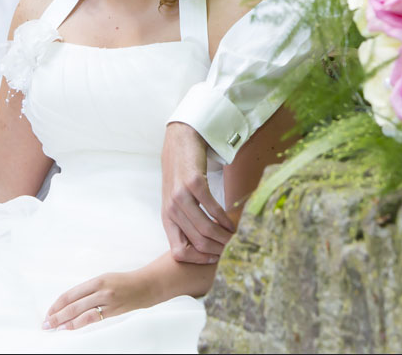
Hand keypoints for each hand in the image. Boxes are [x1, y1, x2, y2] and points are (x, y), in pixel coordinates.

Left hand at [43, 270, 153, 330]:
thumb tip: (68, 303)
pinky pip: (92, 319)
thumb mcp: (104, 279)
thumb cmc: (123, 281)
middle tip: (46, 323)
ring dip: (64, 322)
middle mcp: (101, 291)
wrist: (145, 286)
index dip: (57, 304)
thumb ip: (87, 290)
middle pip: (73, 305)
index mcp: (96, 280)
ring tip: (54, 328)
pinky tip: (69, 328)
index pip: (71, 294)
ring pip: (80, 313)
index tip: (48, 312)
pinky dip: (78, 324)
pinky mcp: (113, 312)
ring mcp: (107, 302)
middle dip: (56, 315)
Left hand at [160, 122, 234, 264]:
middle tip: (231, 249)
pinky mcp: (194, 183)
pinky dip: (226, 219)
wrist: (180, 141)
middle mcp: (172, 210)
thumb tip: (205, 246)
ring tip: (235, 237)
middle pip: (197, 242)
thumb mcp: (177, 201)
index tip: (215, 259)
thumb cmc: (181, 174)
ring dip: (224, 237)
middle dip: (217, 250)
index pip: (179, 253)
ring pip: (205, 229)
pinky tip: (232, 221)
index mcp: (167, 218)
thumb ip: (186, 222)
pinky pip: (213, 209)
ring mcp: (181, 196)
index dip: (199, 260)